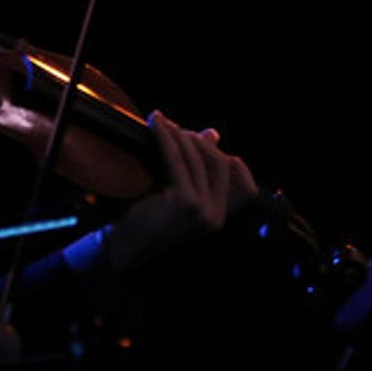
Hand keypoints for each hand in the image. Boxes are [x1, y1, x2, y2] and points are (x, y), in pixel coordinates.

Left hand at [106, 110, 258, 272]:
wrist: (125, 247)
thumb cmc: (147, 223)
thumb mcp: (178, 198)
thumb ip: (198, 170)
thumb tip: (213, 133)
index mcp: (217, 220)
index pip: (246, 189)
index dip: (236, 165)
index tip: (215, 146)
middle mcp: (215, 217)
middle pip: (221, 165)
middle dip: (201, 142)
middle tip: (180, 131)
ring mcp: (202, 210)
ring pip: (197, 158)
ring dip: (180, 135)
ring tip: (164, 123)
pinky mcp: (184, 201)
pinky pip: (177, 159)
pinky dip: (166, 138)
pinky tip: (157, 124)